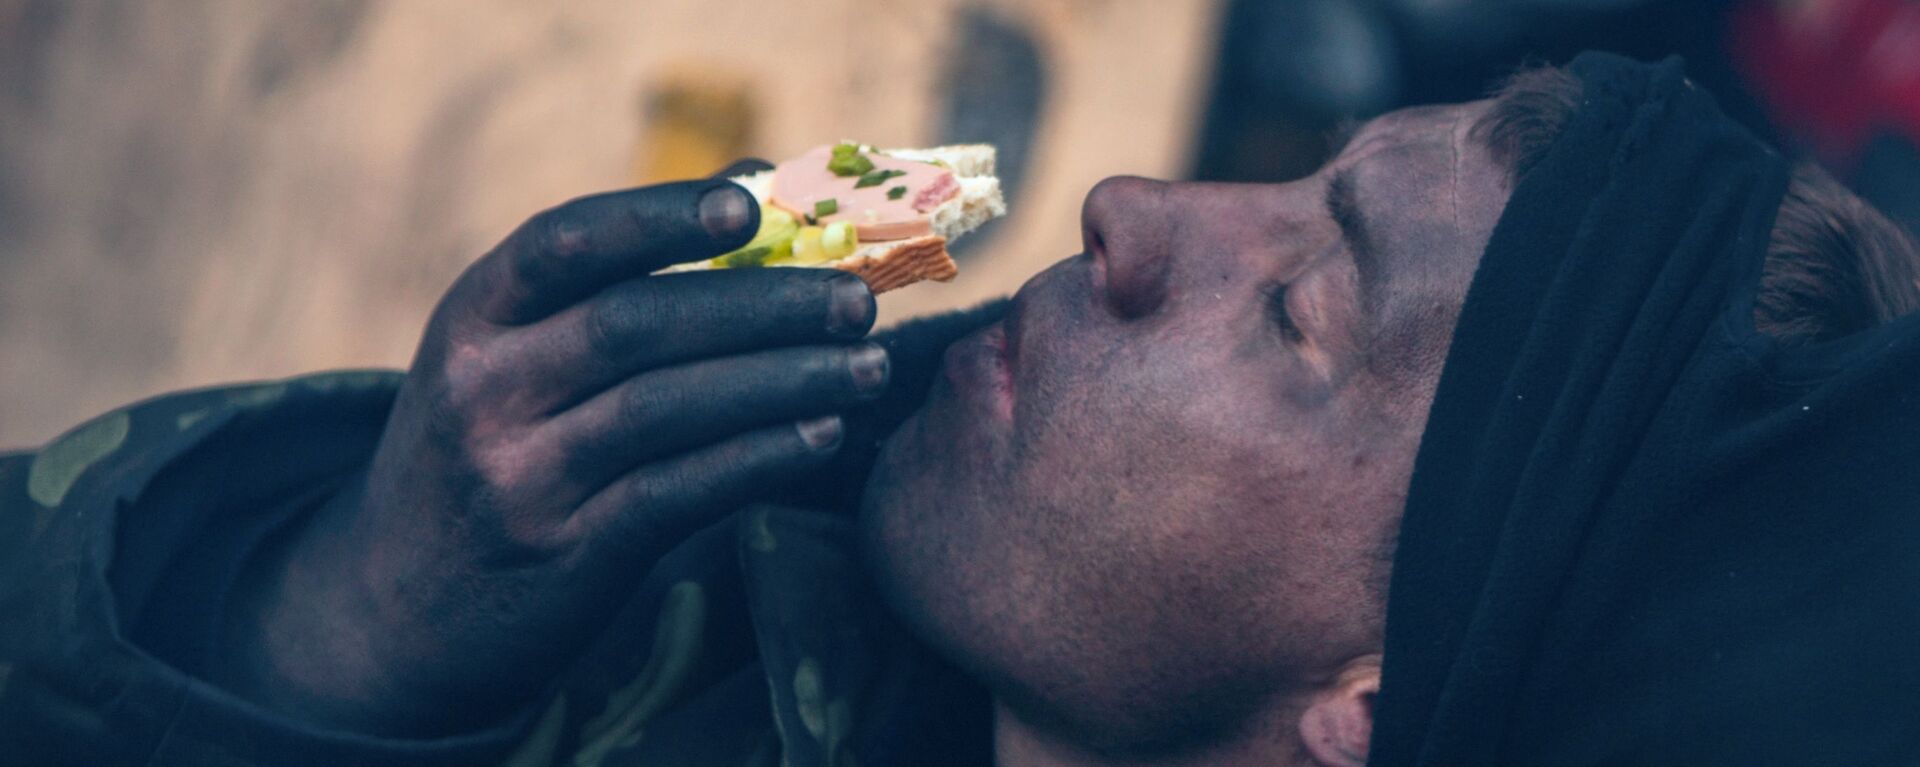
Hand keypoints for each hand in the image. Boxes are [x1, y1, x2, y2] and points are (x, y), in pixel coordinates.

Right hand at [220, 166, 888, 734]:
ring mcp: (517, 474)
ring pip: (666, 407)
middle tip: (856, 301)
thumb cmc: (494, 445)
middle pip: (635, 323)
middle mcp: (482, 387)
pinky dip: (759, 457)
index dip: (658, 215)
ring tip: (867, 366)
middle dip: (761, 305)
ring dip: (783, 381)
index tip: (752, 203)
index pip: (564, 242)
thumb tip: (760, 188)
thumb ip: (611, 285)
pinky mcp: (562, 551)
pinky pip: (678, 491)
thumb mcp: (512, 357)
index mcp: (473, 316)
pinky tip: (822, 434)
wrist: (398, 605)